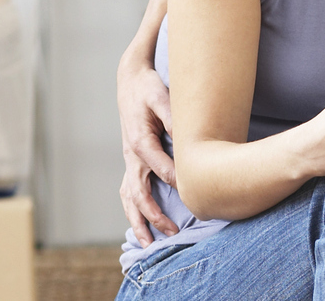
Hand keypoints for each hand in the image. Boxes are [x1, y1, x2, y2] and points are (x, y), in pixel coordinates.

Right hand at [117, 58, 177, 245]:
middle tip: (173, 232)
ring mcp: (129, 161)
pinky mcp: (131, 162)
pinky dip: (134, 211)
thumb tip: (187, 139)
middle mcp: (131, 156)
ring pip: (129, 198)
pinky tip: (142, 225)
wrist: (130, 81)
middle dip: (155, 216)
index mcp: (140, 142)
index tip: (196, 196)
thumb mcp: (162, 97)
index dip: (178, 184)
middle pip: (139, 194)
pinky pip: (129, 192)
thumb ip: (173, 118)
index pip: (161, 170)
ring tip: (148, 243)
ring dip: (138, 221)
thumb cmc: (148, 89)